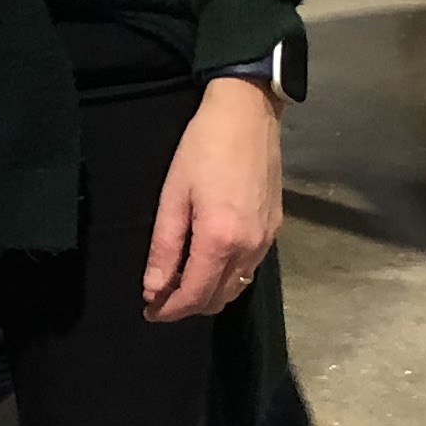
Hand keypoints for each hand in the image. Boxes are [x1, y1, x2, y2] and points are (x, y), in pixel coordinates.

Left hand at [142, 78, 282, 322]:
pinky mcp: (276, 229)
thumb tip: (154, 289)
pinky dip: (227, 277)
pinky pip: (249, 269)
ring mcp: (267, 240)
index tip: (150, 312)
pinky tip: (209, 264)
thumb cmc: (203, 148)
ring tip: (181, 284)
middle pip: (218, 299)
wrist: (247, 114)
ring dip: (208, 294)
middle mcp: (250, 248)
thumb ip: (164, 248)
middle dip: (187, 306)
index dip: (170, 310)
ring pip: (236, 287)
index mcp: (221, 240)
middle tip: (160, 299)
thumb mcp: (173, 196)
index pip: (195, 295)